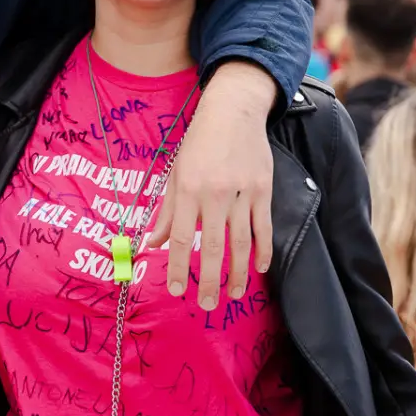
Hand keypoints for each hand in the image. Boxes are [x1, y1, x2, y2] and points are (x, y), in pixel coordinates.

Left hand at [142, 62, 275, 309]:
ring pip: (241, 242)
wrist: (233, 111)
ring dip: (237, 273)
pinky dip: (264, 250)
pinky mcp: (263, 190)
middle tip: (208, 304)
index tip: (177, 290)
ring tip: (233, 295)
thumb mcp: (175, 172)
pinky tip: (260, 269)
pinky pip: (264, 227)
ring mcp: (242, 192)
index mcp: (188, 189)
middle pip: (213, 246)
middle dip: (210, 280)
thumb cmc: (199, 142)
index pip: (181, 237)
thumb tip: (152, 244)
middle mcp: (214, 193)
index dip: (178, 266)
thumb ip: (165, 211)